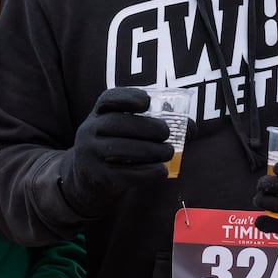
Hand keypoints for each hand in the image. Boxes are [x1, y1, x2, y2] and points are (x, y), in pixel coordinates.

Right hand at [59, 87, 173, 213]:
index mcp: (99, 113)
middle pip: (118, 124)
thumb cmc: (117, 148)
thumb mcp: (126, 131)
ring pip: (121, 149)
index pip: (108, 99)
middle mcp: (90, 130)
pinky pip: (123, 174)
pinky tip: (162, 172)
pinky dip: (146, 173)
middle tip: (167, 134)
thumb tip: (190, 128)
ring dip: (151, 151)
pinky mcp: (97, 177)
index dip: (128, 97)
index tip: (147, 102)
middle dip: (147, 128)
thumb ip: (155, 124)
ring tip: (169, 153)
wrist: (87, 179)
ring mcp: (90, 154)